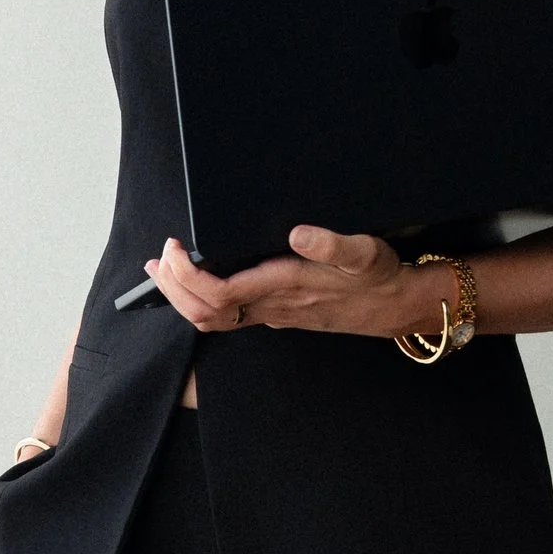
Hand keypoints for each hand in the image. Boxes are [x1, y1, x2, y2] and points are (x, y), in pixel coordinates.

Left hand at [143, 225, 416, 340]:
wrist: (393, 306)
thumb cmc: (377, 276)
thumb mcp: (365, 252)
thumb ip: (333, 243)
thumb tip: (298, 233)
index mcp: (283, 286)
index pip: (219, 293)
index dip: (187, 276)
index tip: (175, 249)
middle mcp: (271, 305)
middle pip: (203, 314)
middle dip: (172, 290)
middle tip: (159, 258)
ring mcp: (270, 314)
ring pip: (211, 321)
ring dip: (181, 298)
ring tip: (163, 270)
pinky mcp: (274, 313)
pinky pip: (226, 318)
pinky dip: (199, 302)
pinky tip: (193, 283)